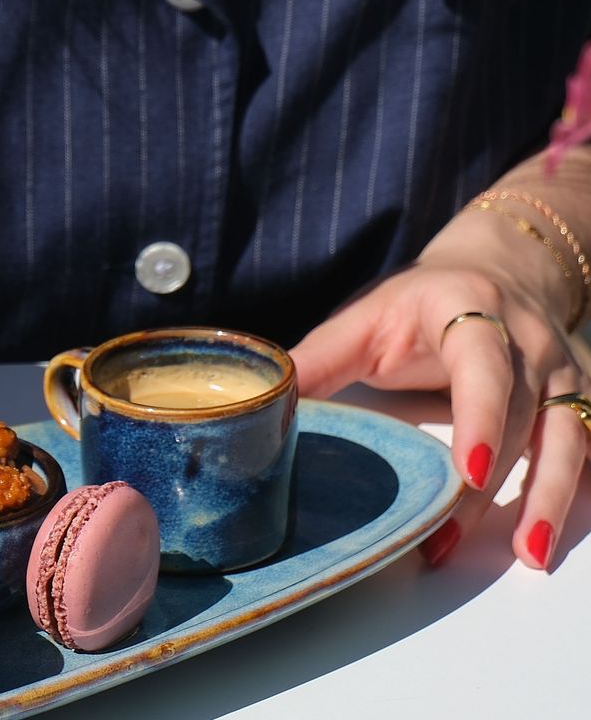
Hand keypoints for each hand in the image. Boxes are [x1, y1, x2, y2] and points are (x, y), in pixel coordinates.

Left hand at [291, 256, 588, 571]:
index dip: (480, 417)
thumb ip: (319, 360)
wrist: (496, 269)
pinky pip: (585, 449)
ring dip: (546, 500)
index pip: (482, 365)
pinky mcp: (579, 400)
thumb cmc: (418, 303)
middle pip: (520, 416)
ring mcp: (562, 370)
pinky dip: (572, 493)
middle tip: (450, 539)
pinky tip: (550, 533)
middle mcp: (527, 339)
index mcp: (468, 308)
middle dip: (489, 485)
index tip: (469, 470)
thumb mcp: (365, 319)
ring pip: (566, 438)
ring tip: (527, 554)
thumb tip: (264, 406)